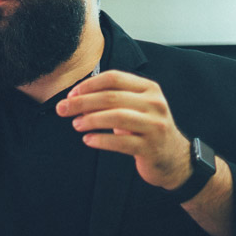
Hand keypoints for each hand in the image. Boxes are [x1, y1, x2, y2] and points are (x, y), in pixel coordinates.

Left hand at [56, 70, 191, 190]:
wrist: (173, 158)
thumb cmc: (146, 128)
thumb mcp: (136, 107)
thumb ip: (113, 98)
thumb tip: (75, 97)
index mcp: (149, 88)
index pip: (114, 78)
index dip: (89, 85)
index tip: (71, 94)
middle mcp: (154, 104)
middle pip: (111, 97)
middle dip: (82, 102)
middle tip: (62, 109)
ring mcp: (155, 126)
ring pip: (117, 117)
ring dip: (91, 120)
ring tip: (76, 124)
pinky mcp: (151, 148)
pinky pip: (121, 142)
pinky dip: (101, 140)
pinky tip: (88, 140)